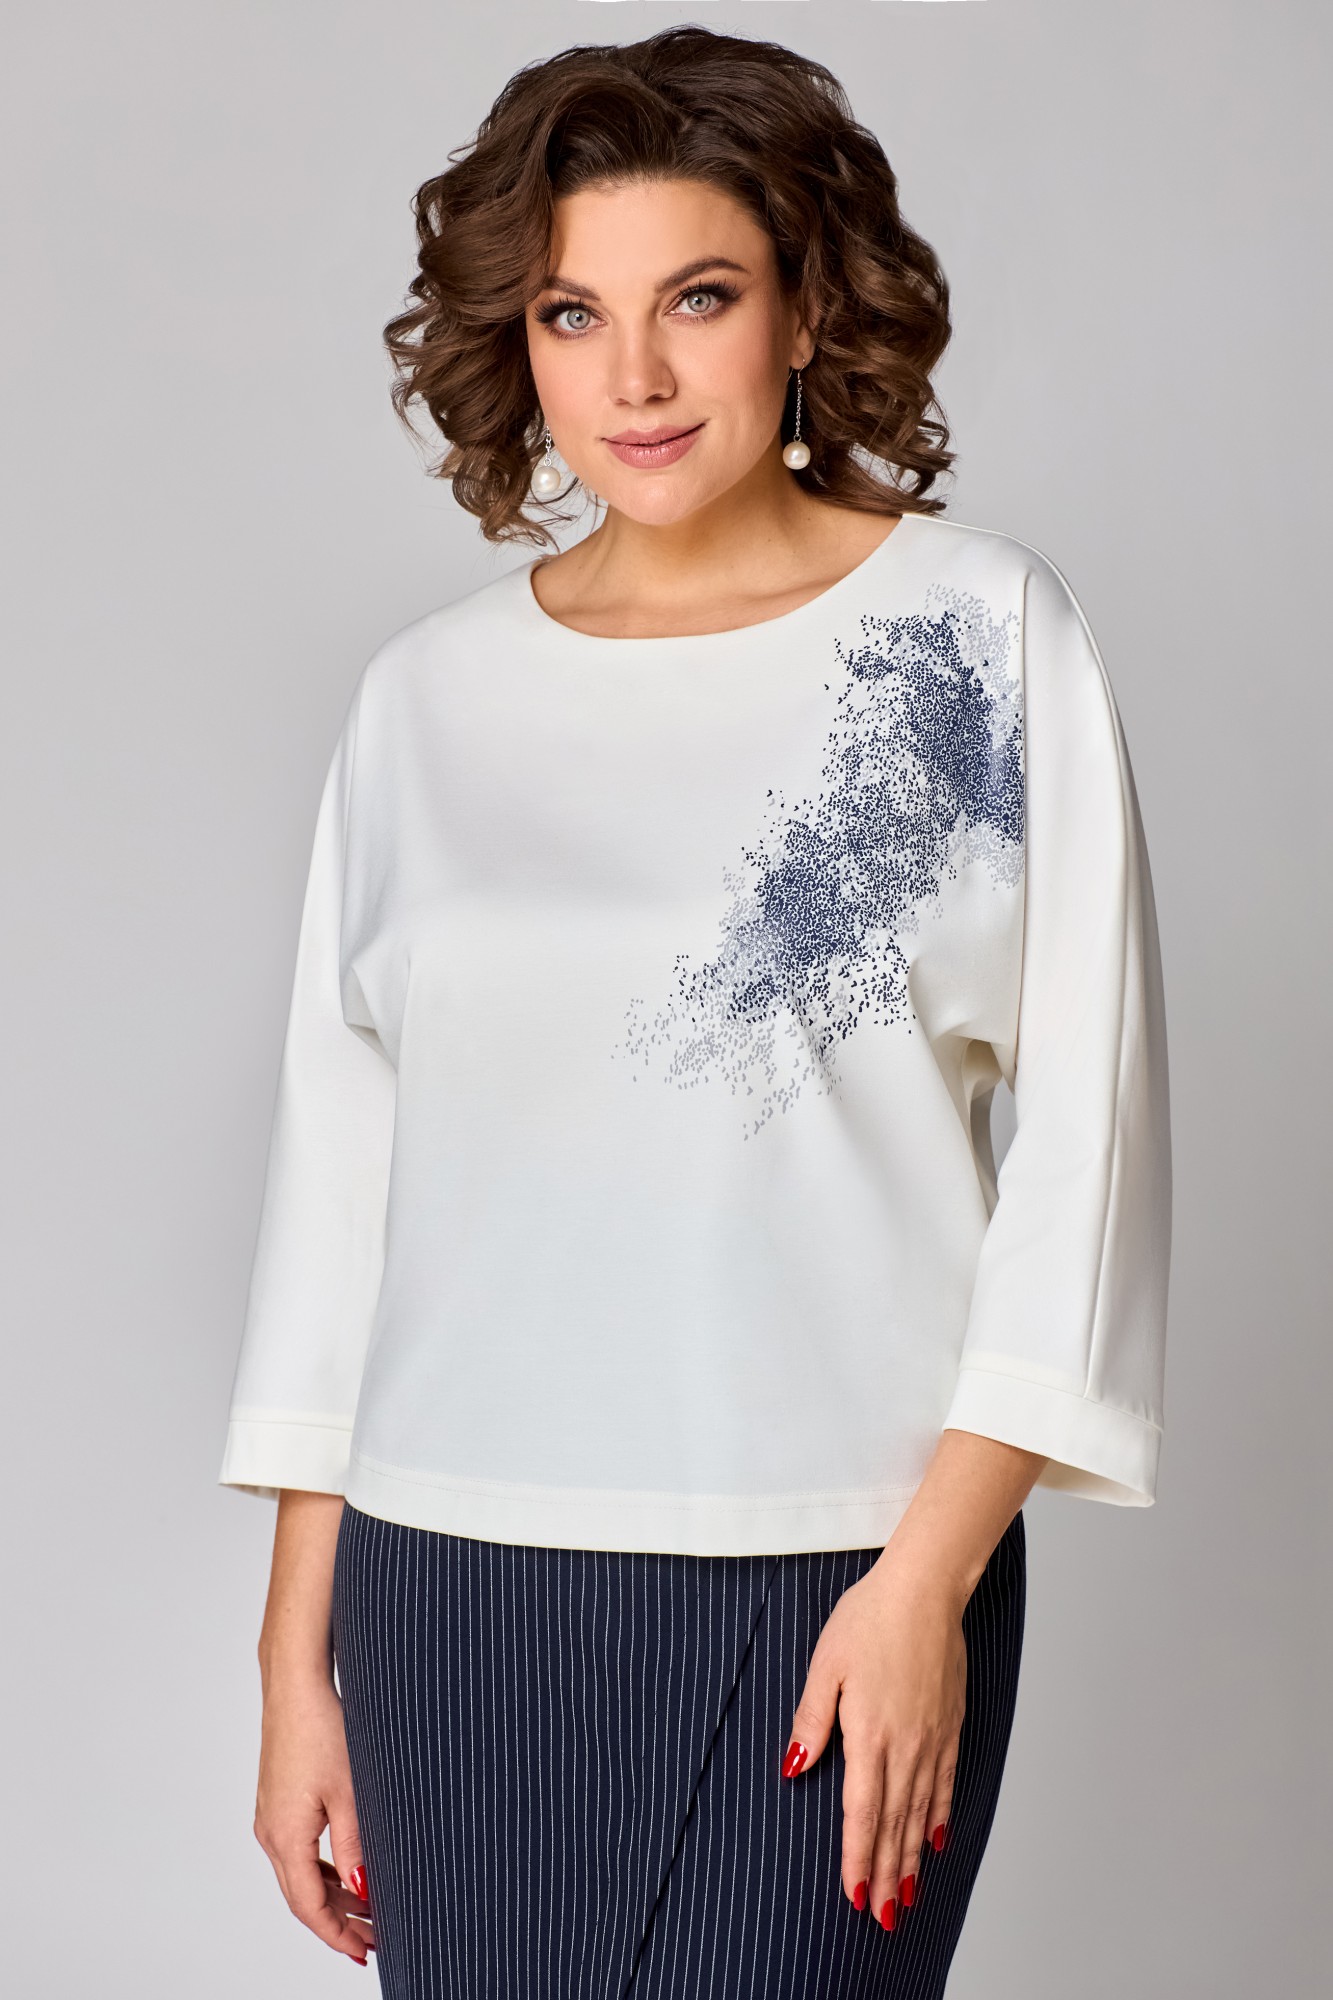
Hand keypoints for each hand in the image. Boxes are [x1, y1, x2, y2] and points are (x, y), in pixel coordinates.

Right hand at [253, 1672, 374, 1964]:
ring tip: (368, 1913)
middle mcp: (270, 1833)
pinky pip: (298, 1853)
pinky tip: (347, 1875)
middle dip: (338, 1923)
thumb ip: (356, 1848)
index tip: (365, 1951)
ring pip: (300, 1876)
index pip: (310, 1908)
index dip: (337, 1935)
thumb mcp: (349, 1793)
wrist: (295, 1685)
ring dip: (332, 1898)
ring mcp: (270, 1818)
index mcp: (285, 1837)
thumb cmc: (321, 1728)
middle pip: (303, 1897)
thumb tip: (364, 1893)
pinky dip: (322, 1872)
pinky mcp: (277, 1803)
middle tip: (374, 1939)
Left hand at [780, 1556, 966, 1930]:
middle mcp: (905, 1746)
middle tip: (881, 1918)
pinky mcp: (949, 1725)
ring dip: (911, 1858)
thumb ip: (811, 1721)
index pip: (862, 1813)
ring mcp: (931, 1738)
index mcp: (869, 1735)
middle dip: (886, 1875)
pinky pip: (945, 1783)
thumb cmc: (870, 1619)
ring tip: (906, 1897)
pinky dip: (939, 1816)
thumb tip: (794, 1768)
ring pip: (920, 1812)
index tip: (853, 1894)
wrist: (925, 1590)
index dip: (858, 1858)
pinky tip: (936, 1841)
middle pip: (893, 1825)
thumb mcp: (826, 1665)